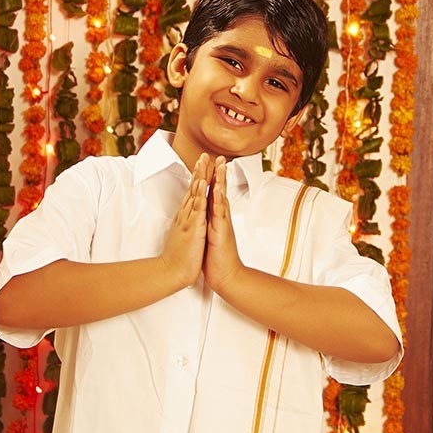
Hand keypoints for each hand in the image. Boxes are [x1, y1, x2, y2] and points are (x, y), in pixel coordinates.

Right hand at [160, 153, 213, 288]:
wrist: (172, 272)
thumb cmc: (178, 258)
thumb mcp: (182, 236)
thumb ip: (184, 226)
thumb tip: (185, 220)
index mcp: (185, 217)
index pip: (192, 194)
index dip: (197, 178)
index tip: (201, 165)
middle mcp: (186, 215)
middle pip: (193, 189)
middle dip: (199, 171)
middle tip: (204, 155)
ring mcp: (188, 220)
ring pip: (195, 194)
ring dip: (200, 177)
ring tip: (204, 162)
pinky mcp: (192, 228)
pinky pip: (198, 209)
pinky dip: (201, 195)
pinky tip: (203, 184)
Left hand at [204, 156, 244, 296]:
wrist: (227, 276)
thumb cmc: (217, 259)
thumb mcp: (211, 237)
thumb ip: (210, 225)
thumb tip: (206, 217)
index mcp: (215, 218)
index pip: (213, 193)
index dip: (211, 178)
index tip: (209, 163)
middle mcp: (220, 218)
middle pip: (219, 190)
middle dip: (217, 173)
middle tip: (218, 155)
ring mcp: (222, 223)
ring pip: (221, 197)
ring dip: (220, 181)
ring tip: (220, 164)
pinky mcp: (221, 231)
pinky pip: (220, 213)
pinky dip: (218, 200)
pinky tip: (218, 189)